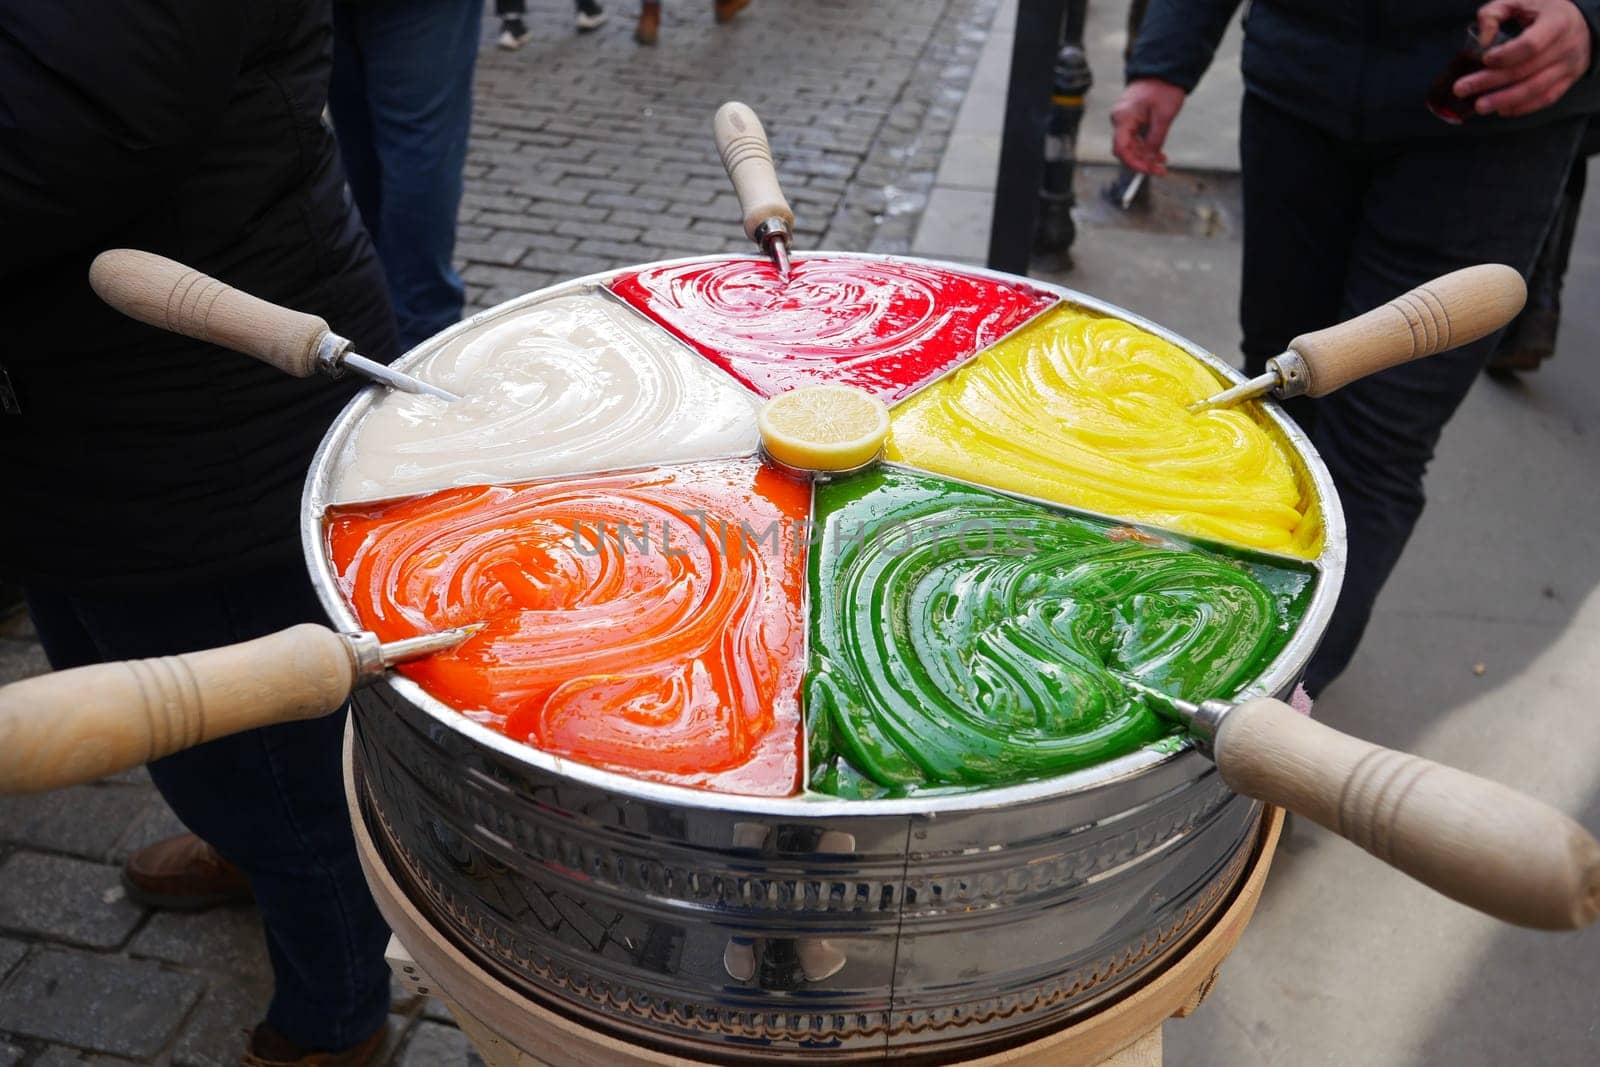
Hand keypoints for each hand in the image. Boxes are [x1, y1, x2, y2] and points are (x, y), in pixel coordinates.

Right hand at [1110, 79, 1186, 175]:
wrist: (1163, 70)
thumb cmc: (1163, 88)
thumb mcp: (1164, 116)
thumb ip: (1155, 139)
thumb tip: (1149, 158)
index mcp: (1124, 117)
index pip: (1121, 149)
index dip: (1134, 163)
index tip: (1149, 170)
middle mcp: (1120, 119)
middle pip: (1125, 150)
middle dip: (1142, 162)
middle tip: (1160, 170)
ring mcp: (1124, 119)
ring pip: (1130, 146)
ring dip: (1145, 156)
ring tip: (1162, 162)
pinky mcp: (1130, 119)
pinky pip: (1134, 138)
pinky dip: (1145, 147)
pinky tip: (1158, 152)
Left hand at [1456, 0, 1593, 116]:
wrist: (1582, 23)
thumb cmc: (1544, 11)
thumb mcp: (1521, 1)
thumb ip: (1494, 14)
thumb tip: (1481, 41)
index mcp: (1556, 22)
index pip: (1530, 44)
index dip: (1505, 55)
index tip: (1484, 58)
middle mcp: (1566, 46)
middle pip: (1526, 70)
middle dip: (1490, 82)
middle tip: (1461, 89)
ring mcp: (1568, 67)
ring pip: (1535, 89)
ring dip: (1504, 100)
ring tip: (1479, 106)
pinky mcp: (1568, 81)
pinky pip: (1545, 99)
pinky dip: (1522, 107)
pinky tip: (1501, 109)